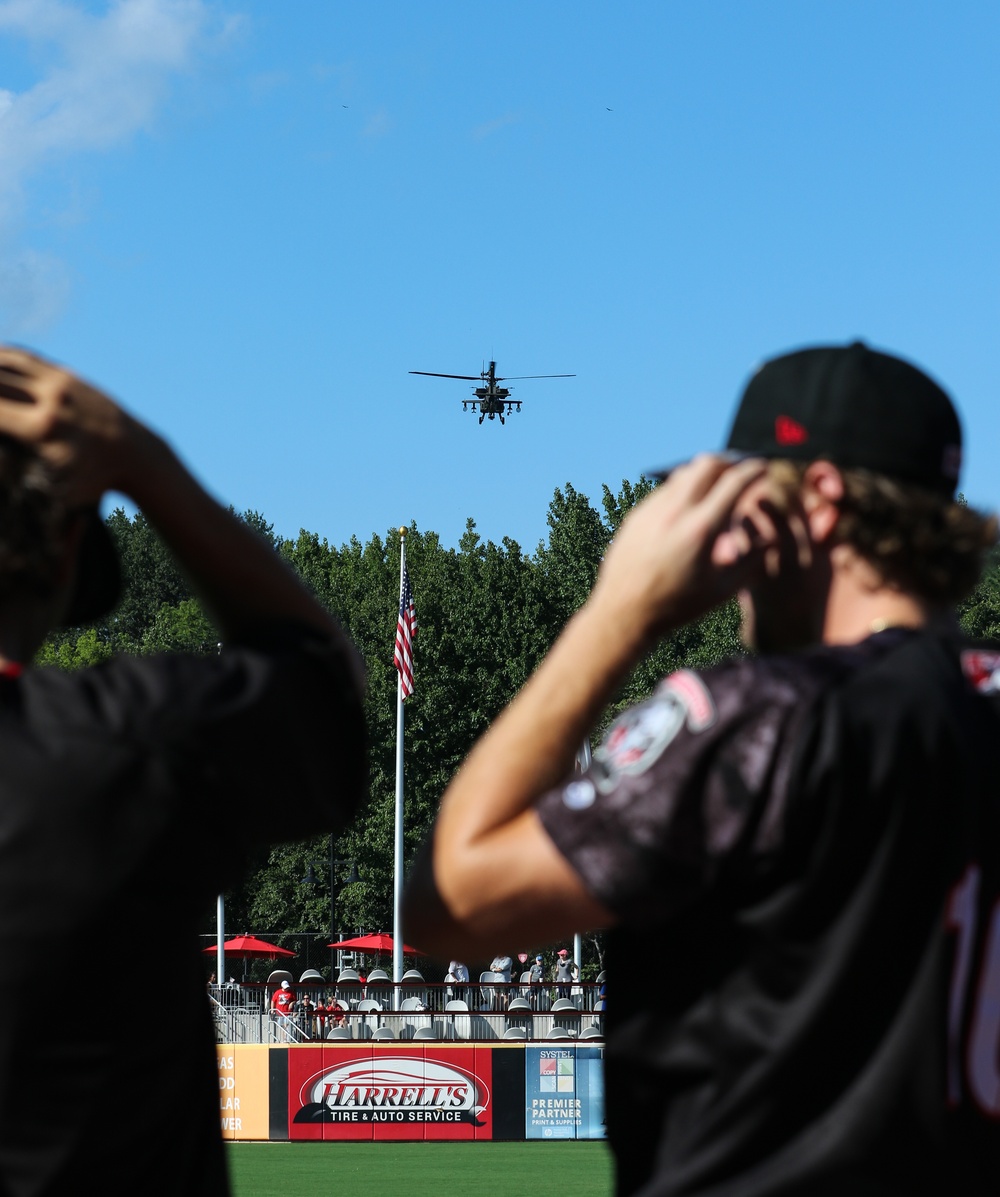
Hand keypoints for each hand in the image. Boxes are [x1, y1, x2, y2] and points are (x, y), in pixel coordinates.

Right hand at [0, 346, 158, 503]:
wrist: (136, 454)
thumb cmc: (93, 481)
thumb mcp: (56, 489)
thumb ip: (17, 478)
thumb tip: (2, 496)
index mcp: (42, 430)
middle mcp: (48, 399)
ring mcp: (58, 381)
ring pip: (1, 360)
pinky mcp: (65, 372)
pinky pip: (20, 357)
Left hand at [590, 455, 769, 642]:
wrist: (623, 613)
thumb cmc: (677, 607)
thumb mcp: (722, 591)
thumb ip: (751, 563)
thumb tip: (770, 540)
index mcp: (701, 530)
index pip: (734, 482)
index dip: (754, 470)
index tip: (763, 467)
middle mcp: (675, 512)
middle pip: (707, 464)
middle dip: (729, 461)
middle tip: (740, 471)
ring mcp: (652, 510)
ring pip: (684, 473)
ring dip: (705, 473)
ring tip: (717, 486)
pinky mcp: (637, 515)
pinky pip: (665, 490)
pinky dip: (684, 489)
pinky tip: (690, 506)